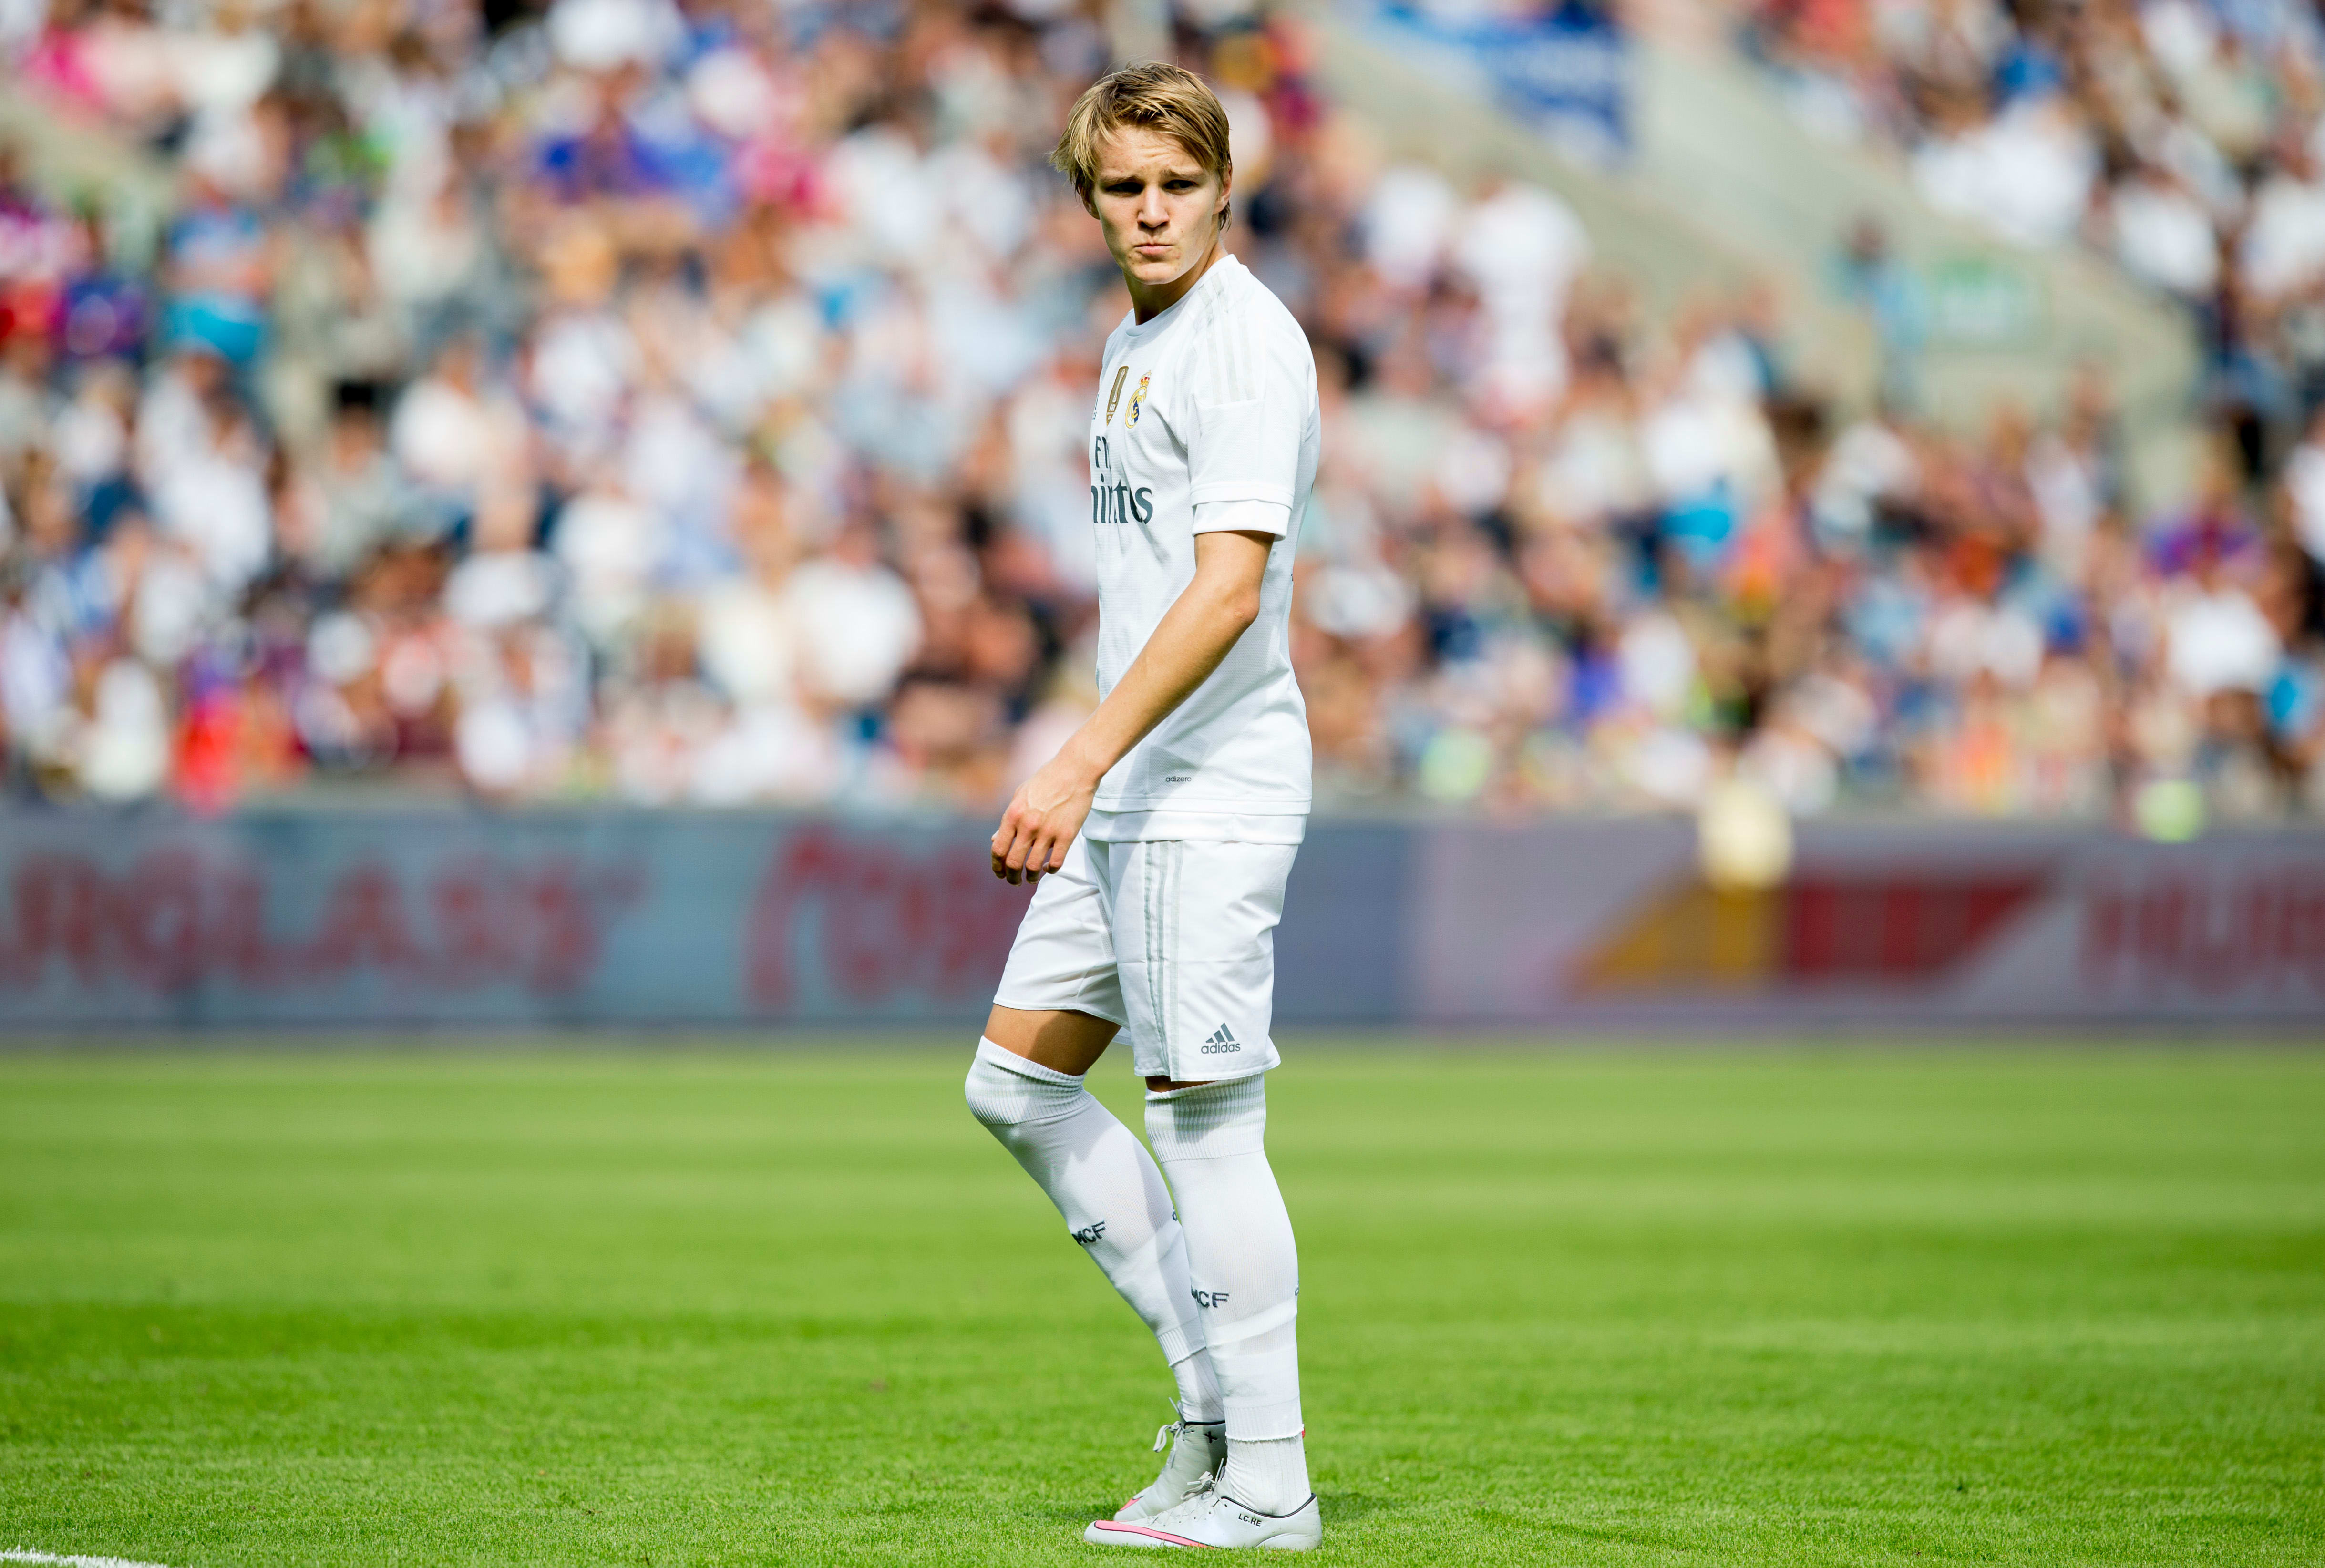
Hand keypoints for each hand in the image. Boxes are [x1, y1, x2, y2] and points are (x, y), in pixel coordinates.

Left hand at [991, 749, 1099, 885]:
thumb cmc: (1046, 781)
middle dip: (1011, 877)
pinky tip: (1048, 868)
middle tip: (1014, 881)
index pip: (998, 849)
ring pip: (1033, 867)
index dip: (997, 866)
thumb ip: (1008, 820)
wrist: (1074, 771)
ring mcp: (1048, 831)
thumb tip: (995, 840)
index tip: (1000, 873)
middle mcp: (1028, 825)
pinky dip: (1050, 870)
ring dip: (1030, 877)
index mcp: (1013, 814)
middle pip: (1013, 863)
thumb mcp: (1020, 796)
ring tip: (1031, 878)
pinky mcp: (1067, 835)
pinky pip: (1056, 862)